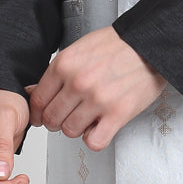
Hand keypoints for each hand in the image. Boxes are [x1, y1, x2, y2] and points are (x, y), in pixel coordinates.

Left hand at [26, 26, 165, 150]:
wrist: (149, 42)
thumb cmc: (117, 45)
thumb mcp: (79, 49)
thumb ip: (56, 72)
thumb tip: (32, 91)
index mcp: (65, 65)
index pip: (38, 101)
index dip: (38, 113)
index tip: (42, 116)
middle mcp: (78, 83)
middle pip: (51, 119)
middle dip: (57, 121)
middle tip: (69, 116)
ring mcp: (98, 99)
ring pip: (70, 132)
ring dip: (77, 128)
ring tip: (89, 117)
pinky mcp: (118, 113)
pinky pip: (94, 141)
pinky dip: (94, 138)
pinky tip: (100, 126)